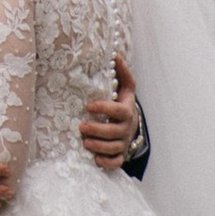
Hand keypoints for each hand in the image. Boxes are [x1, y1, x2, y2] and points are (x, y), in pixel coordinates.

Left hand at [79, 54, 141, 175]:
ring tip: (85, 141)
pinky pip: (116, 163)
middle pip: (114, 132)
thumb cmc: (122, 102)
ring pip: (113, 148)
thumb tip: (115, 52)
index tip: (88, 106)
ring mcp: (124, 142)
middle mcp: (126, 128)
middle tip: (81, 127)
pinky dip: (106, 162)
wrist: (133, 124)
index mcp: (127, 110)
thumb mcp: (125, 87)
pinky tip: (95, 159)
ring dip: (99, 146)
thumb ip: (121, 71)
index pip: (118, 111)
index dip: (104, 109)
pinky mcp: (120, 154)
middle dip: (97, 130)